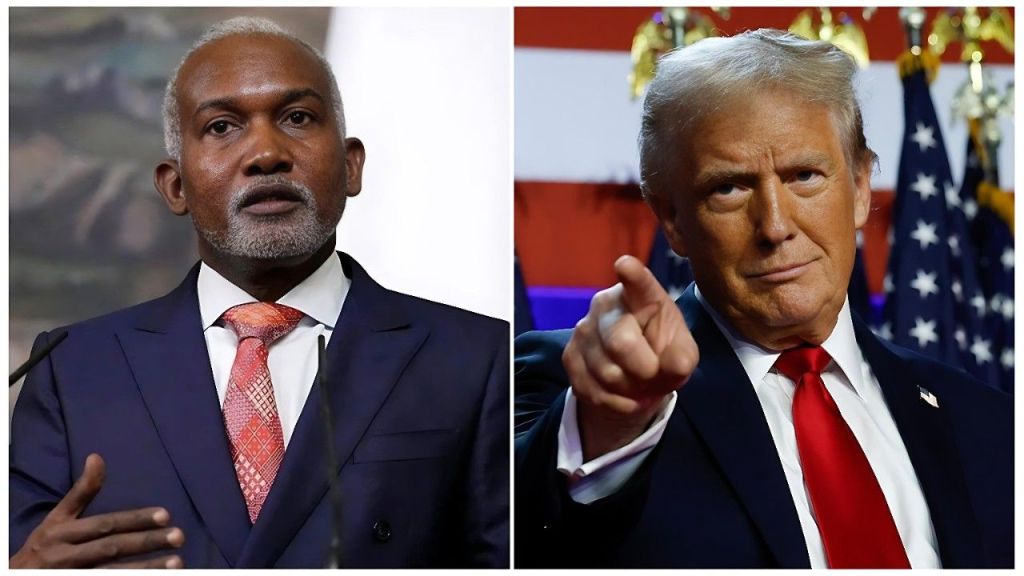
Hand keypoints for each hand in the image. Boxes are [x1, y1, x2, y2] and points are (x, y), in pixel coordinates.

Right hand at [11, 453, 184, 567]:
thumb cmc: (44, 545)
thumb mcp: (57, 518)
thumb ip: (81, 492)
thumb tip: (97, 456)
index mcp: (62, 532)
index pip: (105, 525)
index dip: (135, 519)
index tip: (166, 515)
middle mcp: (65, 555)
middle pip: (112, 548)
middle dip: (147, 543)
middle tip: (179, 537)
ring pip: (112, 573)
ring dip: (146, 568)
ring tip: (177, 563)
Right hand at [563, 255, 697, 460]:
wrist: (634, 376)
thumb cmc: (662, 353)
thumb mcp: (682, 354)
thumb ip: (682, 358)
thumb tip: (673, 366)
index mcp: (641, 295)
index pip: (637, 283)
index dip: (632, 274)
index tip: (625, 265)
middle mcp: (606, 304)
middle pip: (621, 343)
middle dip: (644, 370)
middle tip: (653, 373)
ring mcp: (583, 329)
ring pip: (608, 374)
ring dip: (631, 389)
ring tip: (638, 382)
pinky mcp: (569, 355)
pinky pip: (595, 391)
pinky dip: (617, 402)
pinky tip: (623, 392)